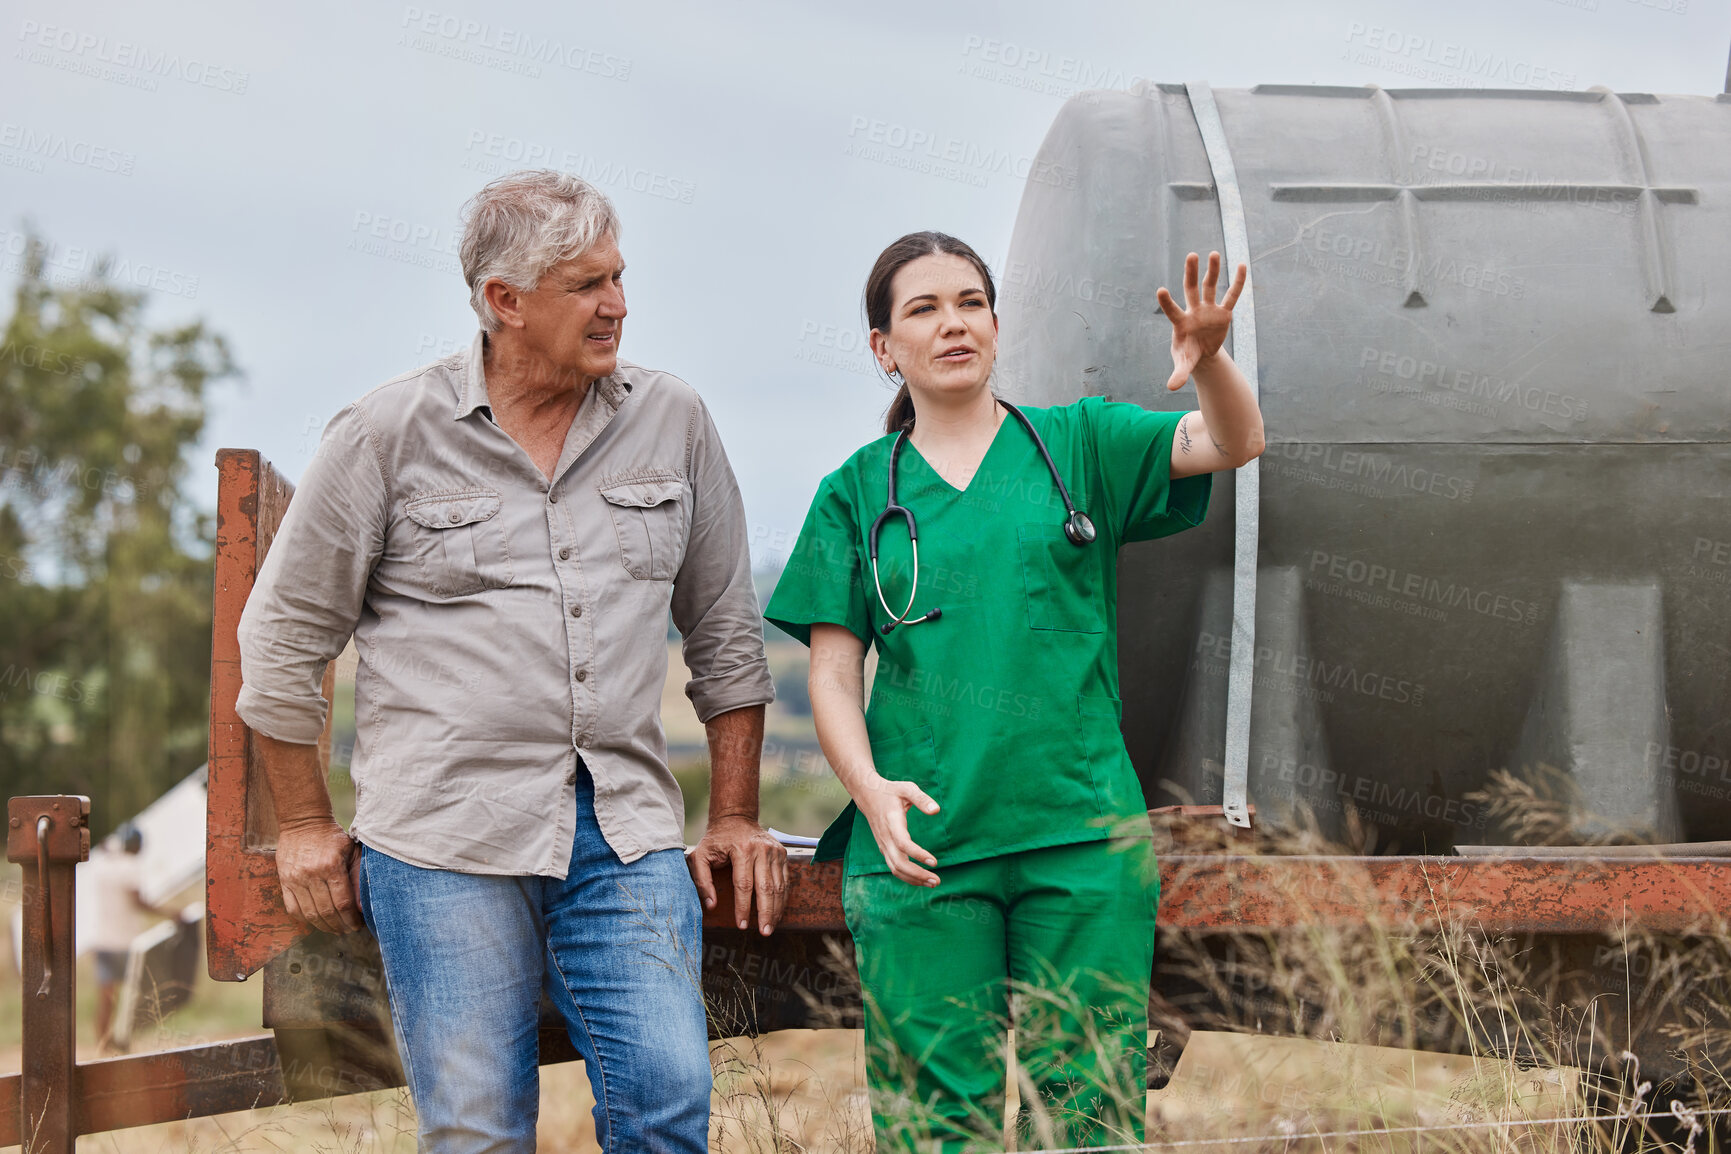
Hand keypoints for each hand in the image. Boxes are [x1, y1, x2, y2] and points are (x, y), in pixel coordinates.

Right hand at [276, 818, 362, 934]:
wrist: (304, 822)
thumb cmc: (333, 838)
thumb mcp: (352, 852)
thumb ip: (358, 878)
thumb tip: (363, 906)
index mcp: (331, 866)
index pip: (342, 903)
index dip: (351, 919)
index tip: (358, 925)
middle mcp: (311, 875)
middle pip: (326, 911)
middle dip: (339, 925)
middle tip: (348, 930)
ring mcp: (295, 879)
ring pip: (309, 913)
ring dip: (323, 926)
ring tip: (334, 929)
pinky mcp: (284, 881)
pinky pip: (292, 908)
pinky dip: (305, 919)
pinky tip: (316, 921)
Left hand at [688, 815, 787, 934]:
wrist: (736, 818)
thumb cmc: (716, 840)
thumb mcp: (700, 856)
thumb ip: (701, 880)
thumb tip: (711, 905)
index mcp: (741, 849)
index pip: (744, 885)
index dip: (743, 907)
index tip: (742, 925)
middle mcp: (762, 849)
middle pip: (766, 887)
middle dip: (766, 913)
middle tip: (764, 932)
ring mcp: (775, 851)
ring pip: (778, 886)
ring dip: (776, 909)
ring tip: (771, 927)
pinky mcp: (782, 853)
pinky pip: (785, 880)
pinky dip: (782, 898)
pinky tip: (777, 912)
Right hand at [856, 775, 940, 886]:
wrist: (868, 795)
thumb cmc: (890, 792)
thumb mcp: (907, 788)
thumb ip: (922, 799)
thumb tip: (936, 810)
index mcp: (892, 823)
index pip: (903, 844)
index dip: (918, 854)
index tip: (934, 862)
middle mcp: (885, 837)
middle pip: (899, 863)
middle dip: (918, 875)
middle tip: (937, 880)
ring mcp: (883, 845)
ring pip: (895, 869)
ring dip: (914, 879)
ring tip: (933, 883)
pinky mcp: (884, 849)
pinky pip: (894, 867)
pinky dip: (907, 876)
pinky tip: (921, 879)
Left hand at [1156, 251, 1246, 390]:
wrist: (1201, 353)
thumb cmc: (1188, 355)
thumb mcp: (1184, 365)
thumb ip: (1178, 373)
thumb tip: (1171, 388)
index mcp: (1181, 323)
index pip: (1172, 310)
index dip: (1166, 302)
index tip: (1160, 290)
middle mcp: (1194, 311)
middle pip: (1192, 289)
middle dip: (1191, 273)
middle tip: (1191, 256)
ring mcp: (1209, 309)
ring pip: (1210, 286)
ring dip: (1212, 271)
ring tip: (1213, 253)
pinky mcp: (1223, 312)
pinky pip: (1232, 296)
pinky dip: (1238, 283)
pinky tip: (1242, 266)